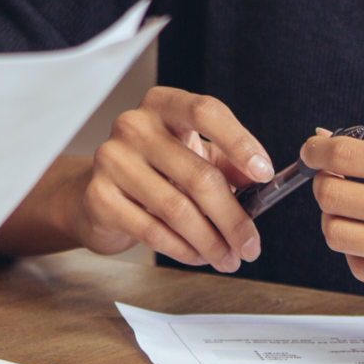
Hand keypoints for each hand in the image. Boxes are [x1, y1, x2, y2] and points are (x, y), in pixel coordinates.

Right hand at [45, 88, 273, 270]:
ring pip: (177, 208)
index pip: (206, 111)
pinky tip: (197, 256)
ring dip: (211, 241)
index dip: (239, 142)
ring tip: (227, 258)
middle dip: (232, 218)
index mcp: (163, 105)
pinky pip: (152, 230)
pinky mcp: (99, 197)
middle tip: (250, 246)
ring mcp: (111, 159)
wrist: (99, 196)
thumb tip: (260, 185)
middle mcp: (134, 125)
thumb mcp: (195, 157)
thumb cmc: (156, 172)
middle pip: (198, 173)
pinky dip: (183, 250)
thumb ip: (229, 166)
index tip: (264, 173)